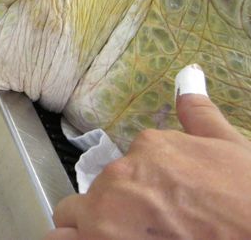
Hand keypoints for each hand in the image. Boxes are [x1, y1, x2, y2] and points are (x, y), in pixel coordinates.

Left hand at [47, 66, 250, 239]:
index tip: (162, 201)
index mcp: (147, 148)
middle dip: (113, 206)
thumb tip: (188, 79)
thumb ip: (199, 114)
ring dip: (84, 225)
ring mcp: (104, 216)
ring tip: (112, 235)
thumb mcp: (230, 147)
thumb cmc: (248, 198)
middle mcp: (119, 178)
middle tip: (142, 225)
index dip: (145, 186)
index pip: (129, 164)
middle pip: (97, 190)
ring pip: (70, 217)